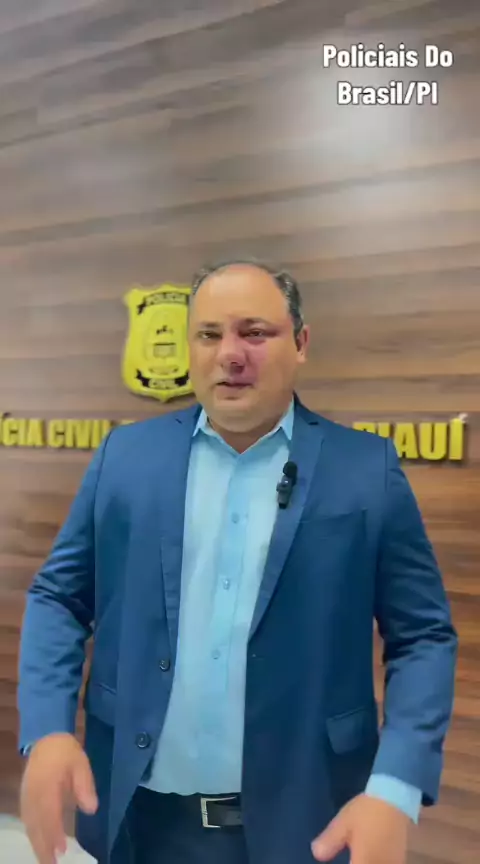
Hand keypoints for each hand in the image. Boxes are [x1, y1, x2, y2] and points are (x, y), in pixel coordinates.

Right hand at [20, 733, 97, 863]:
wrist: (46, 740)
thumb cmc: (66, 752)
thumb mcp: (81, 763)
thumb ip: (85, 786)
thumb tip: (91, 809)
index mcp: (47, 784)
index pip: (49, 812)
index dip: (54, 832)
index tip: (61, 849)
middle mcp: (33, 794)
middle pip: (36, 824)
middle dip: (43, 846)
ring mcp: (27, 796)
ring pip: (30, 825)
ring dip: (37, 844)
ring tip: (46, 861)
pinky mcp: (25, 798)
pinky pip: (27, 820)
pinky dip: (33, 835)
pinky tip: (39, 845)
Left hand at [312, 794, 410, 863]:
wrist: (396, 798)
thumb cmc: (366, 812)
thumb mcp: (343, 823)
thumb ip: (329, 842)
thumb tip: (316, 854)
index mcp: (363, 863)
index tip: (340, 860)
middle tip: (351, 857)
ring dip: (365, 863)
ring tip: (359, 856)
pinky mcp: (400, 860)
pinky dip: (376, 862)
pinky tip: (371, 857)